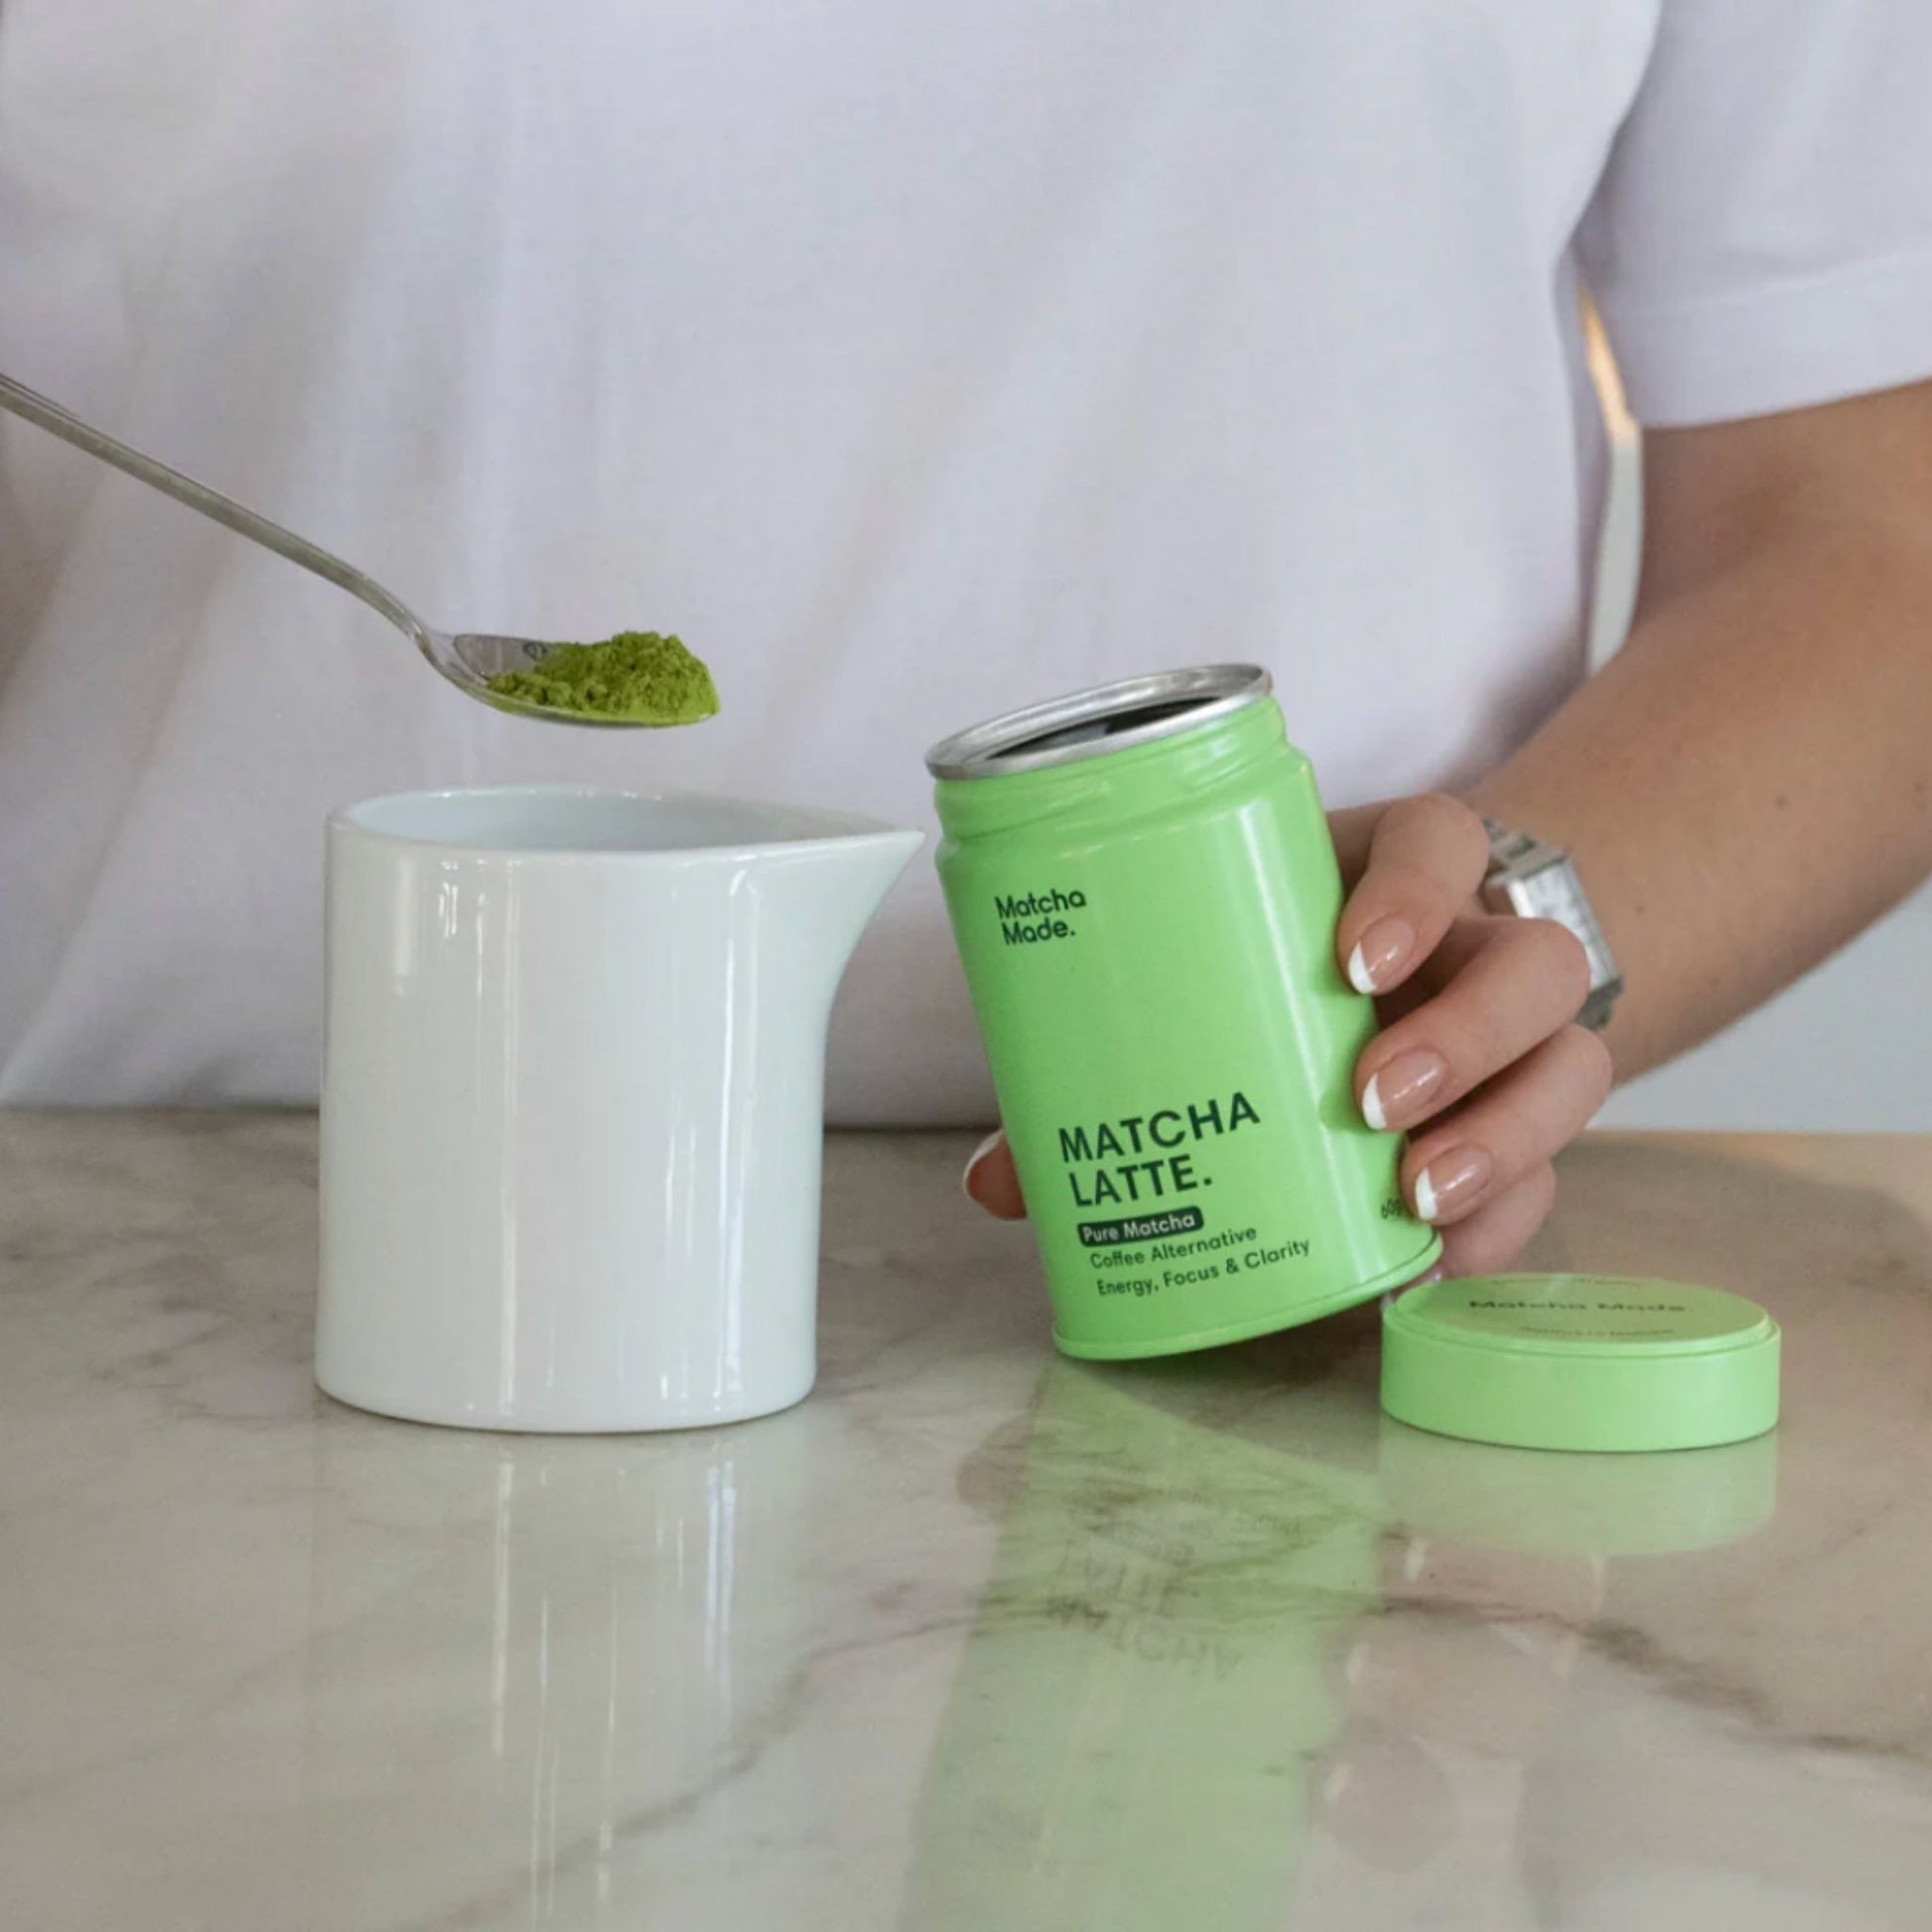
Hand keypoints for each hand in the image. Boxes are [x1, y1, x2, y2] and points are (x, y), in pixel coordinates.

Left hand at [962, 793, 1612, 1275]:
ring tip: (1411, 1196)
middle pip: (1538, 964)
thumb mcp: (1199, 974)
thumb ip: (1104, 1055)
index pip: (1443, 839)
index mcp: (1396, 871)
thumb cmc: (1263, 968)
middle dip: (1466, 1037)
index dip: (1415, 892)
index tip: (1350, 960)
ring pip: (1573, 1066)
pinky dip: (1497, 1225)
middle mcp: (1479, 947)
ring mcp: (1520, 1039)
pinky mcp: (1528, 1124)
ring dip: (1504, 1137)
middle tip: (1367, 1100)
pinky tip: (1430, 1264)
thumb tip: (1000, 1180)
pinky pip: (1554, 1172)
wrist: (1389, 989)